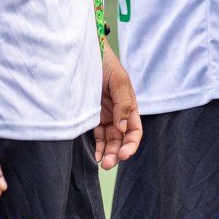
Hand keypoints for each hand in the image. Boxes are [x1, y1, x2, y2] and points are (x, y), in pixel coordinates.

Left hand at [95, 48, 141, 168]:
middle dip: (118, 153)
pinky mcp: (91, 116)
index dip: (131, 144)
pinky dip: (97, 147)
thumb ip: (123, 105)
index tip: (124, 154)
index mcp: (130, 105)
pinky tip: (95, 156)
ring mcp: (105, 115)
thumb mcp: (118, 81)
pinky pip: (97, 135)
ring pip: (109, 140)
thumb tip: (123, 128)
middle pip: (122, 139)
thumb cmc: (105, 64)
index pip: (134, 131)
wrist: (84, 53)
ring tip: (102, 164)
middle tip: (108, 164)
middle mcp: (119, 113)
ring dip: (108, 153)